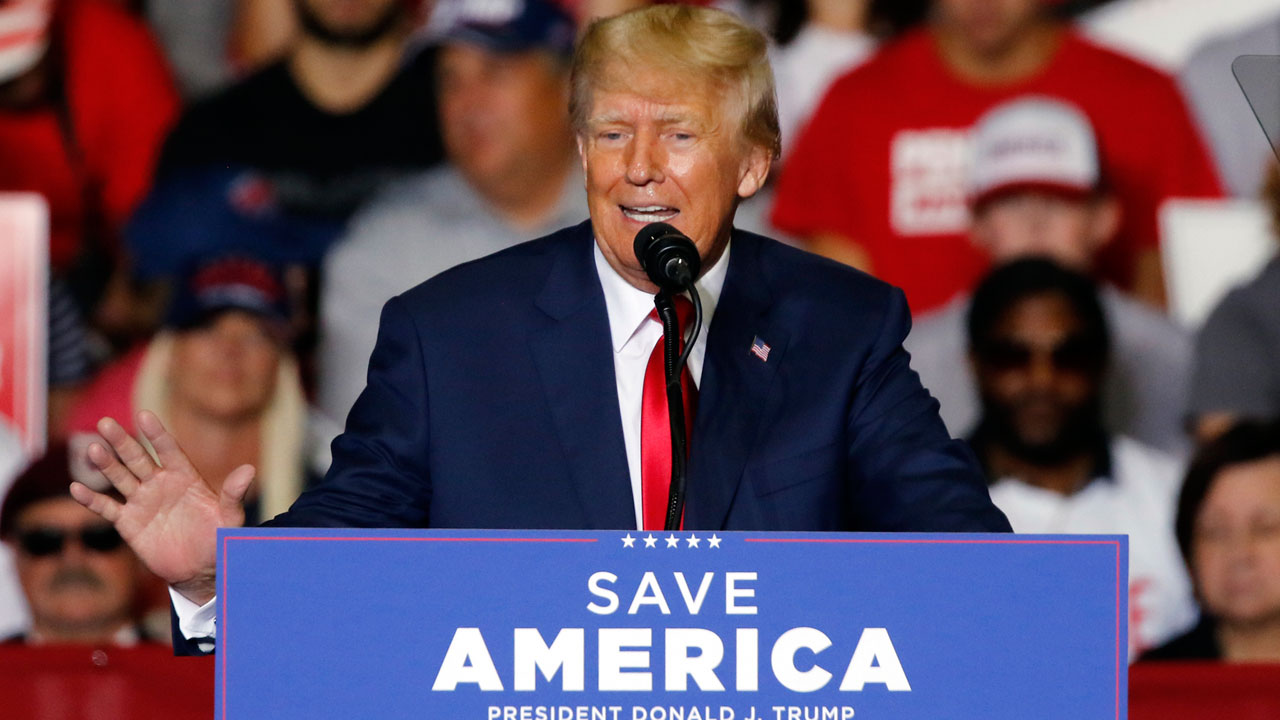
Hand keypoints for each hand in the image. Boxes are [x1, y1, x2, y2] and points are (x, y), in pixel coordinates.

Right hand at [69, 411, 254, 605]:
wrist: (201, 568)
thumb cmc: (218, 538)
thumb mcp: (229, 517)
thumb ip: (233, 494)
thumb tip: (249, 470)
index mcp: (185, 477)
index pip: (169, 450)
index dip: (157, 434)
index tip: (145, 416)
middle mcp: (160, 484)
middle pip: (138, 459)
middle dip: (122, 442)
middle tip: (106, 423)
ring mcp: (142, 502)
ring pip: (120, 478)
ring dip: (106, 465)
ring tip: (92, 449)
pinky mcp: (129, 523)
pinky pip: (107, 508)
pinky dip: (91, 500)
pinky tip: (75, 488)